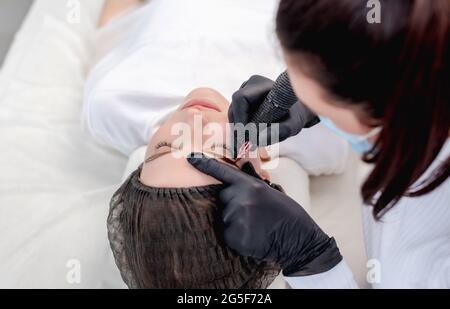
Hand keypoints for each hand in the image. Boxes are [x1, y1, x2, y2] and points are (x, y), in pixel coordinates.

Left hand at [187, 154, 341, 275]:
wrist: (299, 241)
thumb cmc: (287, 214)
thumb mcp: (272, 191)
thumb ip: (253, 179)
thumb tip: (244, 164)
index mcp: (250, 185)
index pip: (222, 171)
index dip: (204, 164)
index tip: (189, 157)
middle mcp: (240, 199)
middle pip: (223, 197)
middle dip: (233, 202)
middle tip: (254, 212)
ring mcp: (235, 218)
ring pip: (224, 216)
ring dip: (236, 220)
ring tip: (256, 225)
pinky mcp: (233, 236)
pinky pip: (227, 233)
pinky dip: (237, 235)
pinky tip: (253, 236)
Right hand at [229, 74, 319, 146]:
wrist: (295, 113)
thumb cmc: (295, 117)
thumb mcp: (293, 125)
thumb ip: (280, 131)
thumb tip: (257, 140)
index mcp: (262, 84)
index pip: (241, 98)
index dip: (239, 118)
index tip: (245, 137)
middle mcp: (249, 86)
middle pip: (234, 108)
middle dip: (238, 128)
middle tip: (244, 146)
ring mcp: (243, 93)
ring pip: (233, 114)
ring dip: (238, 130)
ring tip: (247, 144)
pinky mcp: (241, 103)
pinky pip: (235, 117)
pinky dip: (239, 130)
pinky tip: (245, 141)